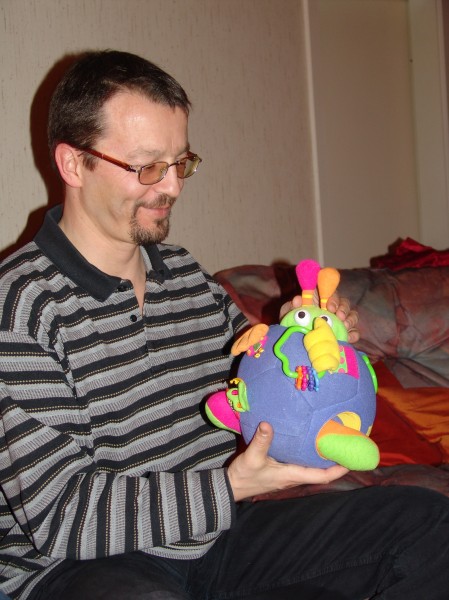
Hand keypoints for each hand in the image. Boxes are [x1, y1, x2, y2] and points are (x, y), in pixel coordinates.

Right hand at [227, 422, 347, 501]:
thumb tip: (268, 424)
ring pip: (312, 467)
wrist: (231, 486)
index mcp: (292, 475)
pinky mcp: (282, 469)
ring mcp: (288, 474)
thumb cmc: (244, 475)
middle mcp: (294, 476)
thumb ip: (261, 441)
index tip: (351, 458)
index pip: (322, 476)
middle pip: (321, 471)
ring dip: (323, 457)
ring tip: (332, 440)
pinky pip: (302, 463)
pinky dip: (310, 455)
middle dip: (335, 460)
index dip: (339, 469)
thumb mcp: (252, 457)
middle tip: (346, 444)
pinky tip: (309, 442)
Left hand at [280, 293, 359, 343]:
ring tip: (344, 327)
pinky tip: (348, 337)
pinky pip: (354, 331)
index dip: (333, 298)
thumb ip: (291, 306)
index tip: (328, 306)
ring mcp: (340, 320)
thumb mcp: (289, 312)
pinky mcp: (345, 332)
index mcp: (320, 298)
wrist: (295, 338)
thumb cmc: (293, 321)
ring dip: (350, 320)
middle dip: (343, 309)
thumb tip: (297, 299)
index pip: (331, 292)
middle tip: (339, 317)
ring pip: (352, 315)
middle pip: (344, 303)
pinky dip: (353, 334)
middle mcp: (332, 308)